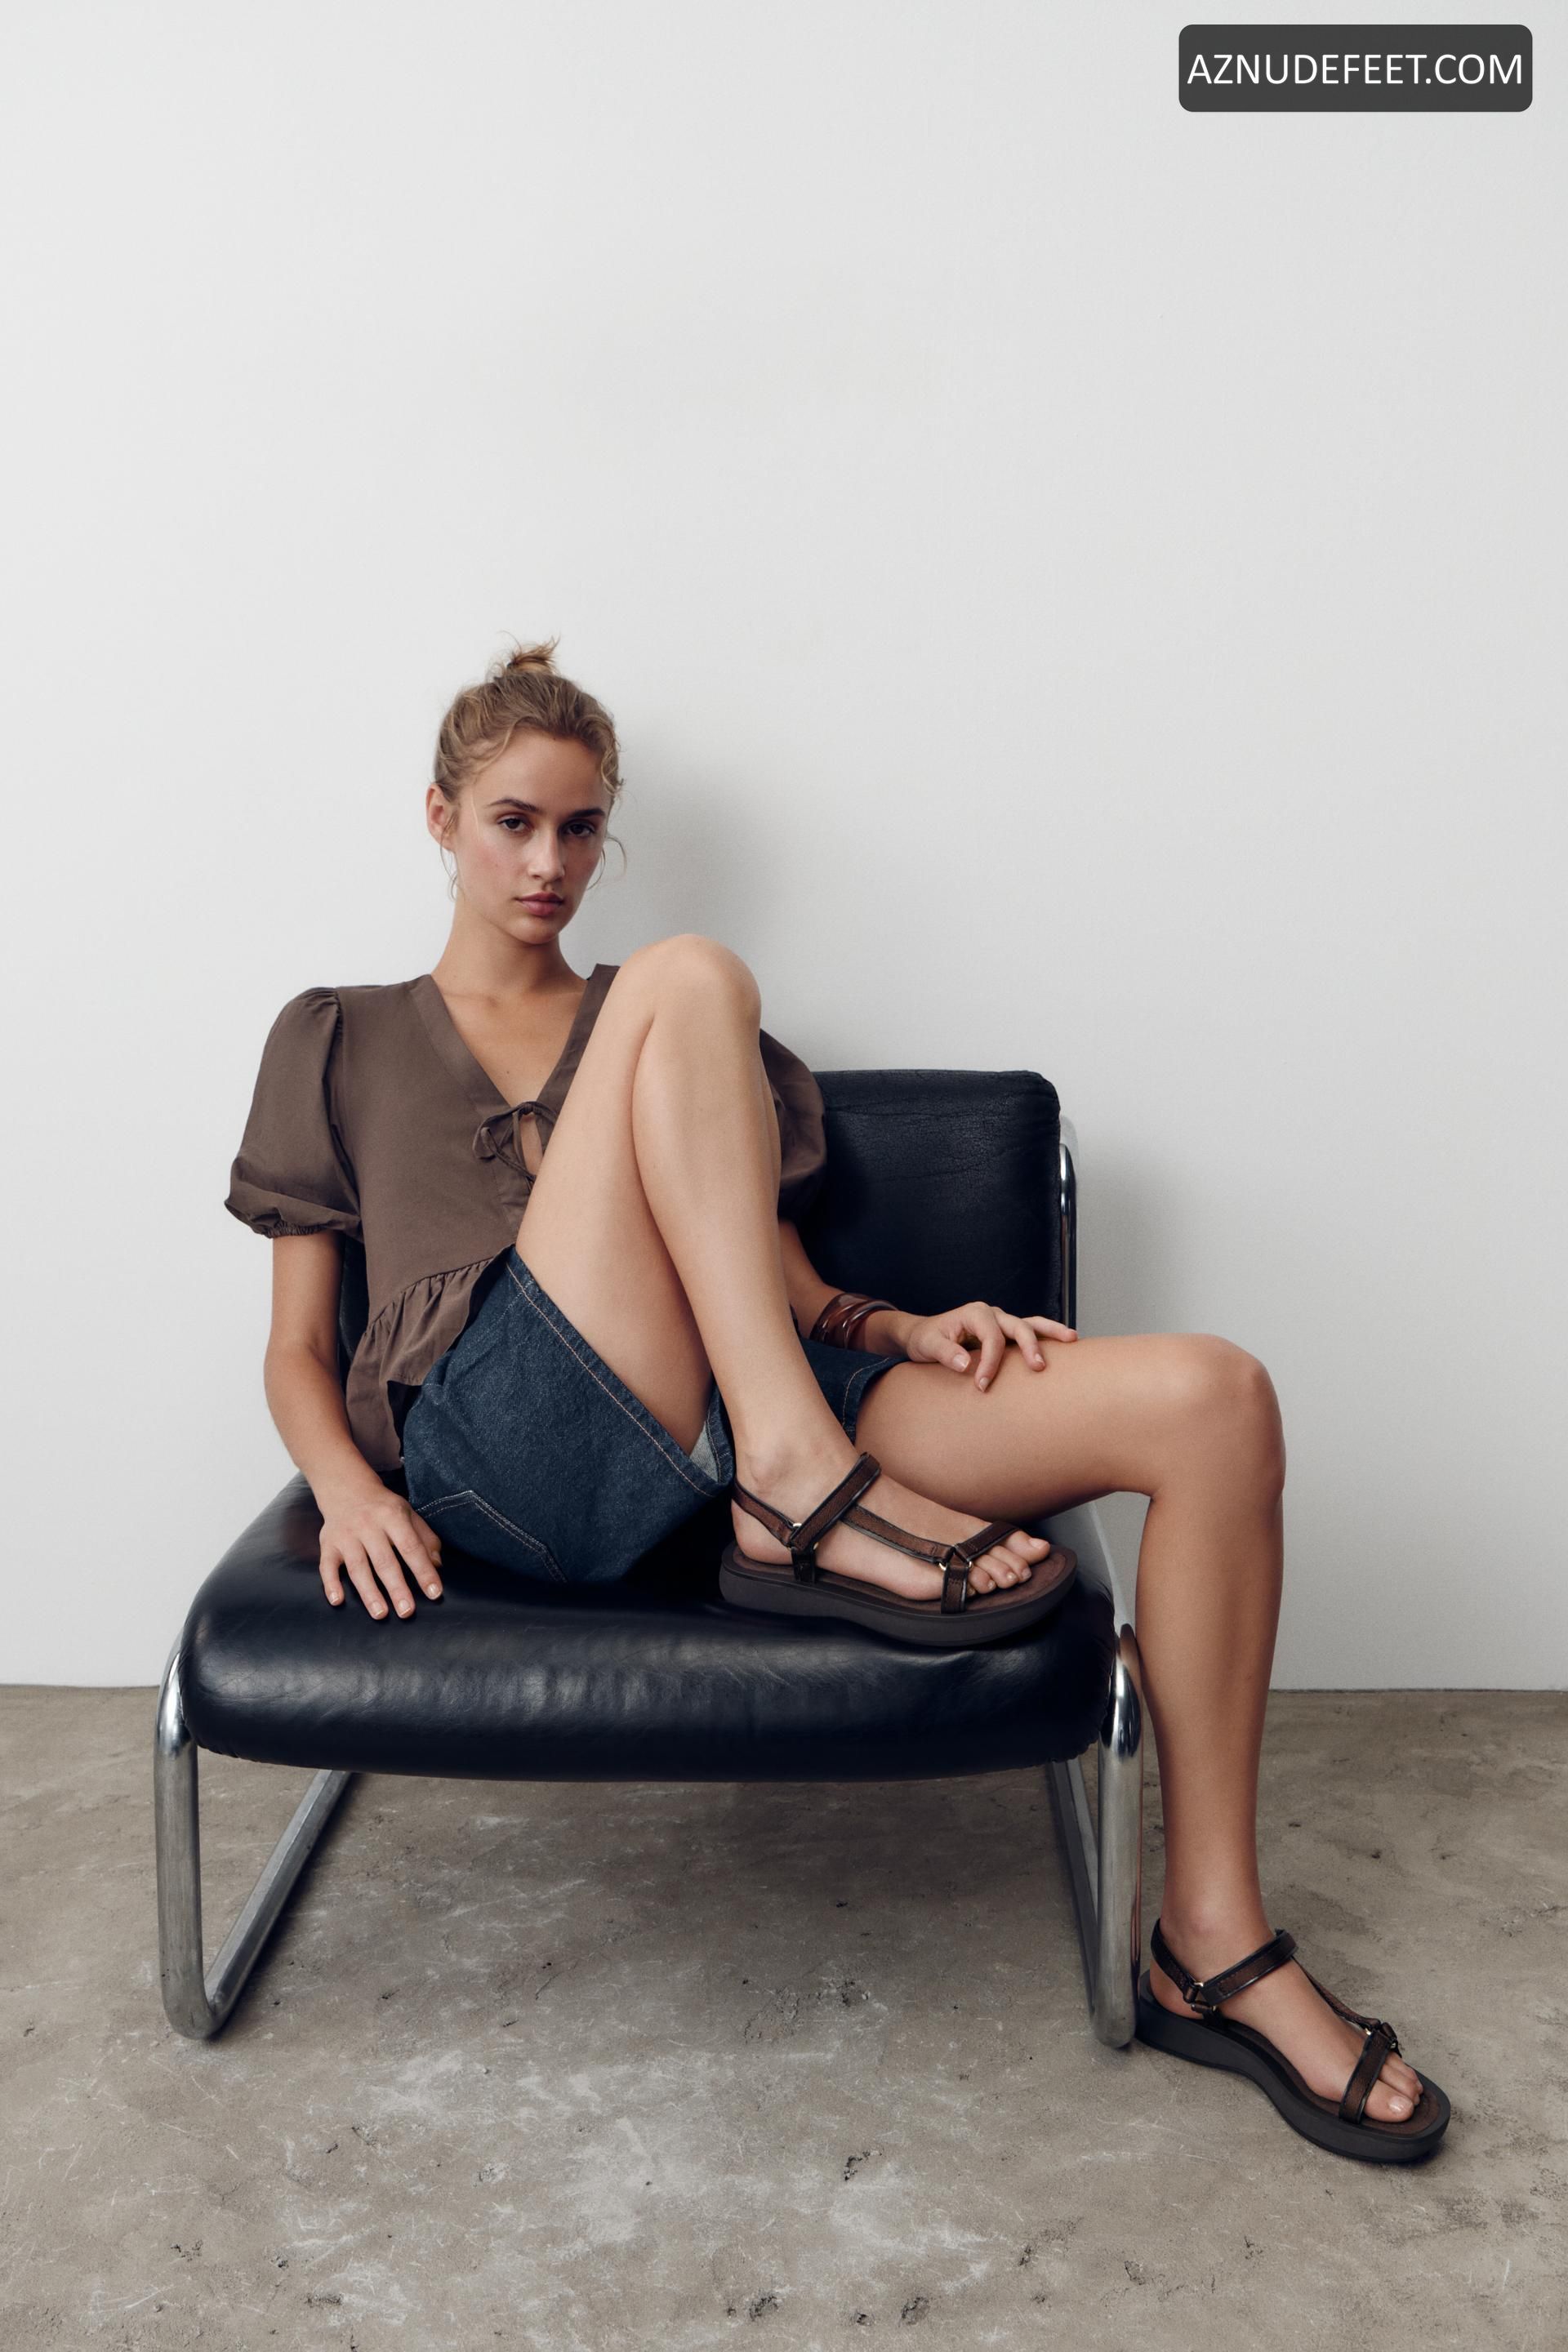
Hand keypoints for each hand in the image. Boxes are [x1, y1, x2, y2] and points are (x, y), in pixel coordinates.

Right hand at [314, 1482, 444, 1617]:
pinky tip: (338, 1600)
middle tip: (407, 1611)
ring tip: (380, 1614)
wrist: (346, 1488)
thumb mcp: (408, 1514)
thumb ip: (425, 1539)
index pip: (411, 1547)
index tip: (434, 1593)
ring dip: (369, 1592)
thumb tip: (437, 1565)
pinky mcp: (328, 1544)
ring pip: (358, 1567)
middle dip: (396, 1588)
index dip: (424, 1571)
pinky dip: (331, 1583)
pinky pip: (327, 1566)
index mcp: (392, 1517)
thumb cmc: (383, 1507)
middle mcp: (368, 1526)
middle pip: (384, 1561)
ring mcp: (346, 1536)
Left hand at [902, 1301, 1077, 1392]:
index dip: (990, 1363)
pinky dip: (1046, 1337)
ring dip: (1051, 1332)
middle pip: (1018, 1326)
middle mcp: (992, 1313)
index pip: (992, 1338)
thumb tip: (965, 1363)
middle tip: (1038, 1368)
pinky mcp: (1005, 1332)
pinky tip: (1065, 1344)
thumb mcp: (928, 1345)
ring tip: (1073, 1339)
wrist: (923, 1334)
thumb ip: (944, 1353)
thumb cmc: (926, 1339)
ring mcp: (1001, 1321)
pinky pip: (1029, 1331)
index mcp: (975, 1313)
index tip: (982, 1386)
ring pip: (1031, 1324)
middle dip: (1030, 1346)